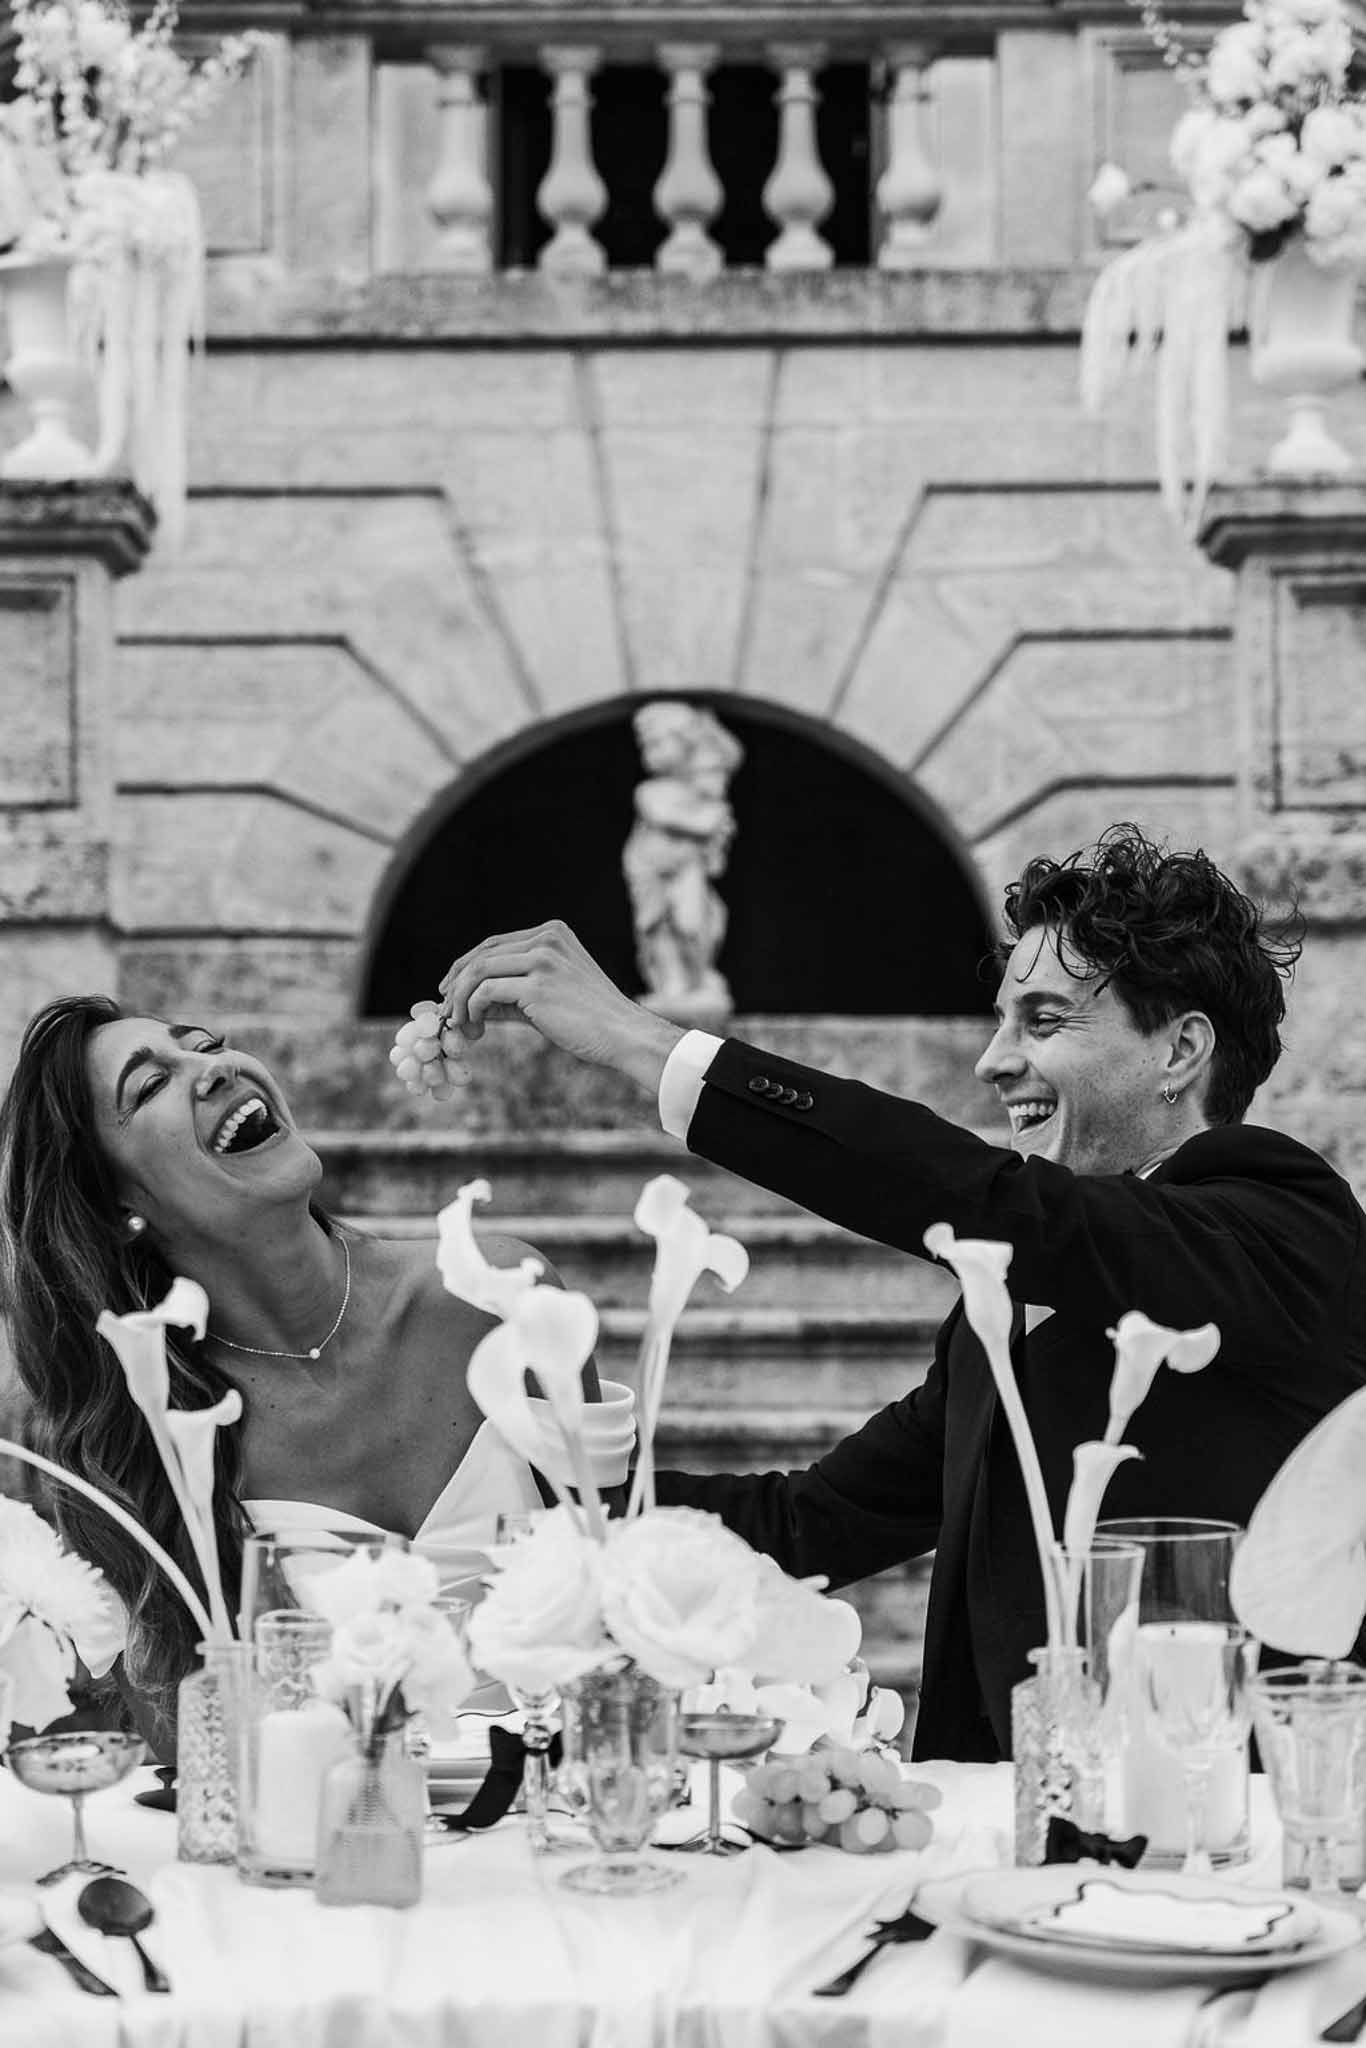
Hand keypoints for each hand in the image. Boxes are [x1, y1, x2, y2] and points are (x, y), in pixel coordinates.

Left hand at [439, 921, 683, 1094]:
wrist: (623, 1034)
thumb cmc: (590, 1020)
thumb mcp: (549, 996)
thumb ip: (512, 993)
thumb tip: (472, 1003)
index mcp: (553, 933)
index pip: (495, 943)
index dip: (466, 966)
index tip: (450, 989)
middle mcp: (547, 939)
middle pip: (483, 954)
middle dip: (456, 983)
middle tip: (445, 1010)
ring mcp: (543, 960)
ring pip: (479, 971)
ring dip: (460, 999)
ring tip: (459, 1024)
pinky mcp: (537, 985)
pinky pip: (486, 992)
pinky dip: (472, 1010)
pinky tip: (475, 1027)